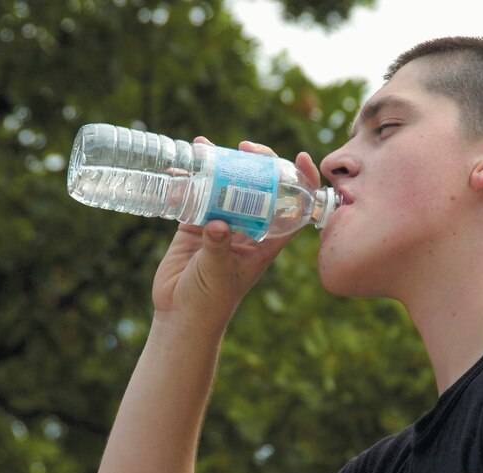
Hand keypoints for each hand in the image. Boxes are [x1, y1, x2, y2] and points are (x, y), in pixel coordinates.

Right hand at [151, 139, 319, 329]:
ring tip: (205, 146)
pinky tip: (179, 166)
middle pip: (261, 187)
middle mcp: (248, 228)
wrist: (181, 316)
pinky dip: (188, 180)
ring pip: (226, 186)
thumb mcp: (218, 274)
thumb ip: (218, 249)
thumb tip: (218, 224)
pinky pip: (196, 196)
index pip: (295, 207)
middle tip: (244, 147)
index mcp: (267, 241)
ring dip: (219, 165)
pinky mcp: (195, 225)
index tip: (299, 158)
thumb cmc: (210, 302)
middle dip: (255, 163)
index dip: (302, 181)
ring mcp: (221, 224)